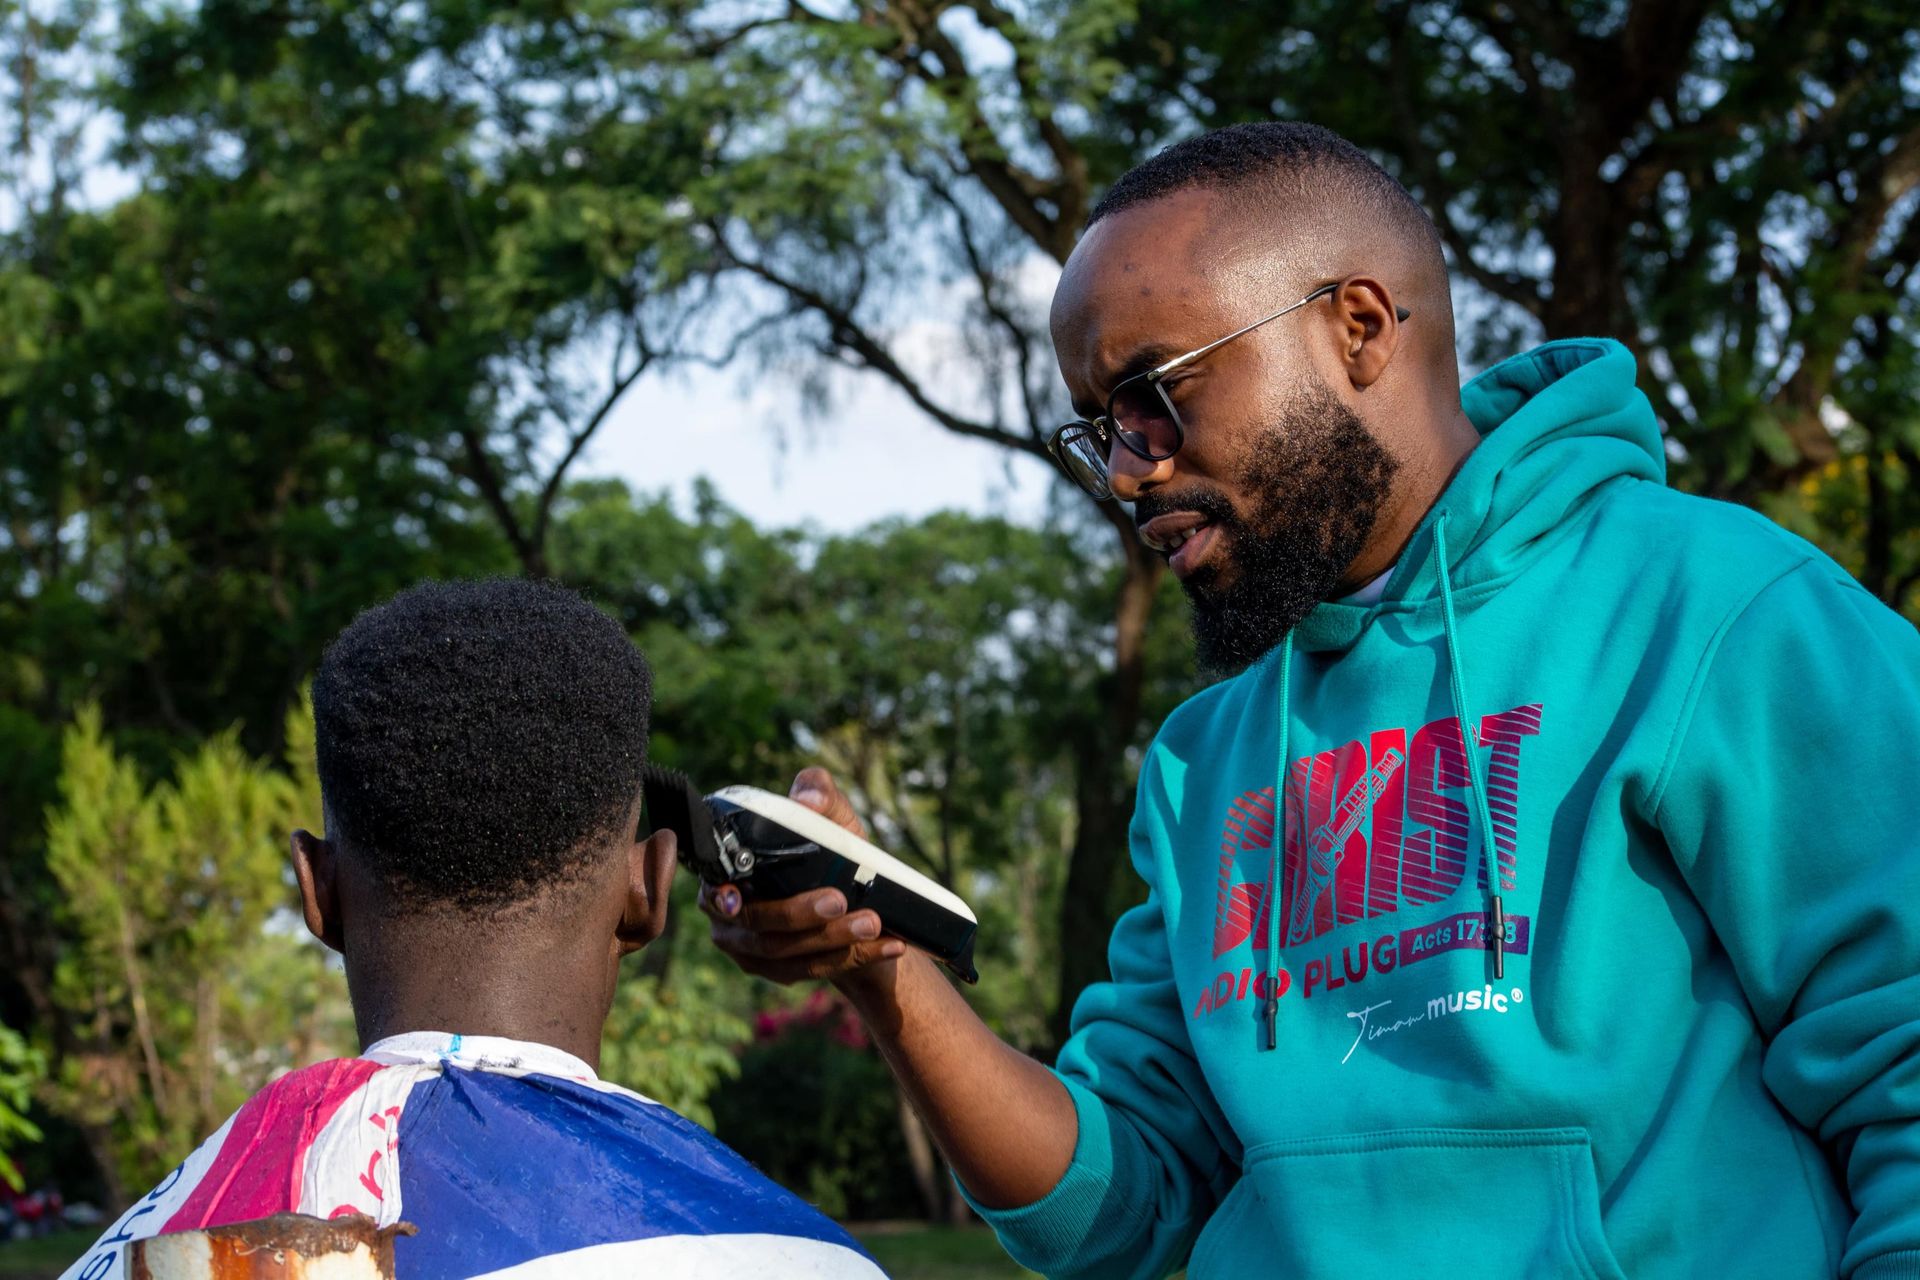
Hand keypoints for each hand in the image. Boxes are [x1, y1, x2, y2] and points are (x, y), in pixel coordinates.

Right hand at [701, 767, 906, 983]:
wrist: (858, 900)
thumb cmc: (831, 850)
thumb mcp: (831, 816)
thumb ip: (817, 791)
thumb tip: (807, 801)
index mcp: (726, 876)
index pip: (716, 890)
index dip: (723, 897)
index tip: (738, 898)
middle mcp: (730, 920)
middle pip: (758, 925)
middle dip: (799, 914)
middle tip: (839, 899)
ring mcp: (754, 953)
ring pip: (788, 955)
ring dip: (833, 940)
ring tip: (873, 923)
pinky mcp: (783, 973)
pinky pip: (817, 970)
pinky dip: (856, 957)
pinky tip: (889, 944)